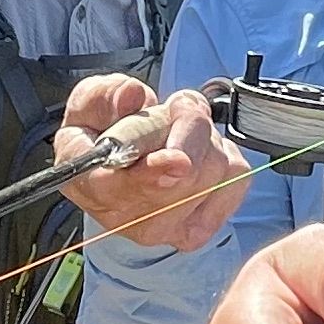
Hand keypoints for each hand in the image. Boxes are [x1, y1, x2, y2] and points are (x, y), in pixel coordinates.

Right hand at [57, 77, 247, 252]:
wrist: (122, 167)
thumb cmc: (104, 132)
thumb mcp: (91, 101)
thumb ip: (105, 94)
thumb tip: (131, 96)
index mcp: (87, 182)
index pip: (122, 187)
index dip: (154, 174)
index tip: (178, 160)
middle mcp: (123, 217)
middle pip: (184, 175)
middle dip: (185, 124)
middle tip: (170, 111)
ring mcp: (163, 228)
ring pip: (213, 168)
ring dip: (203, 137)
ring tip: (178, 134)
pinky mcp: (199, 229)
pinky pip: (236, 176)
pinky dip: (223, 153)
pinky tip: (198, 154)